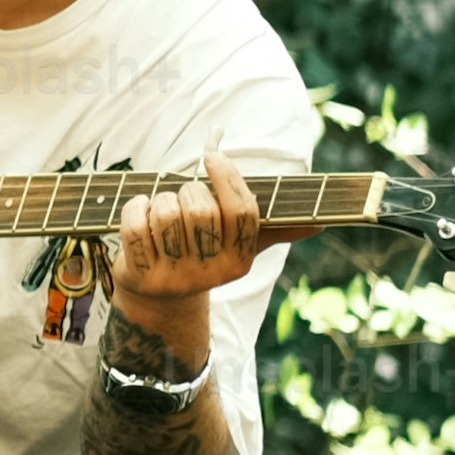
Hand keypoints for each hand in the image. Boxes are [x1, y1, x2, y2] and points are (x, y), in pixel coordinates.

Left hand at [106, 150, 270, 317]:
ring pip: (167, 213)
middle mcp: (211, 274)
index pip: (243, 212)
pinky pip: (135, 225)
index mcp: (240, 260)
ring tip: (162, 210)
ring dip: (160, 200)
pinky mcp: (141, 277)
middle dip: (189, 191)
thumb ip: (273, 229)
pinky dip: (134, 209)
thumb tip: (320, 223)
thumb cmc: (202, 253)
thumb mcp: (238, 245)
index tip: (214, 157)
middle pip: (201, 210)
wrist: (159, 296)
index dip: (228, 178)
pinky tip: (141, 215)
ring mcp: (176, 277)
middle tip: (184, 199)